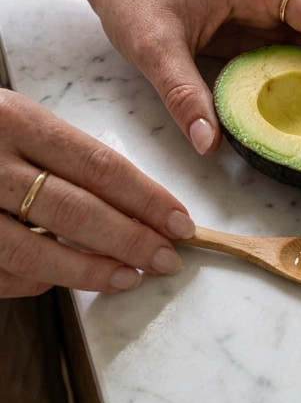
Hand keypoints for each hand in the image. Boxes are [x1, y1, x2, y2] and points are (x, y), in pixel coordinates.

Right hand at [0, 89, 193, 297]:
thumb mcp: (11, 120)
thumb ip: (57, 155)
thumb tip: (126, 203)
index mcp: (14, 119)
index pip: (98, 163)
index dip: (146, 197)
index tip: (180, 221)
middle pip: (76, 209)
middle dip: (129, 239)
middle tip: (166, 259)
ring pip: (37, 251)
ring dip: (90, 271)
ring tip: (129, 278)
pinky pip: (0, 271)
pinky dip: (35, 283)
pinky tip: (67, 283)